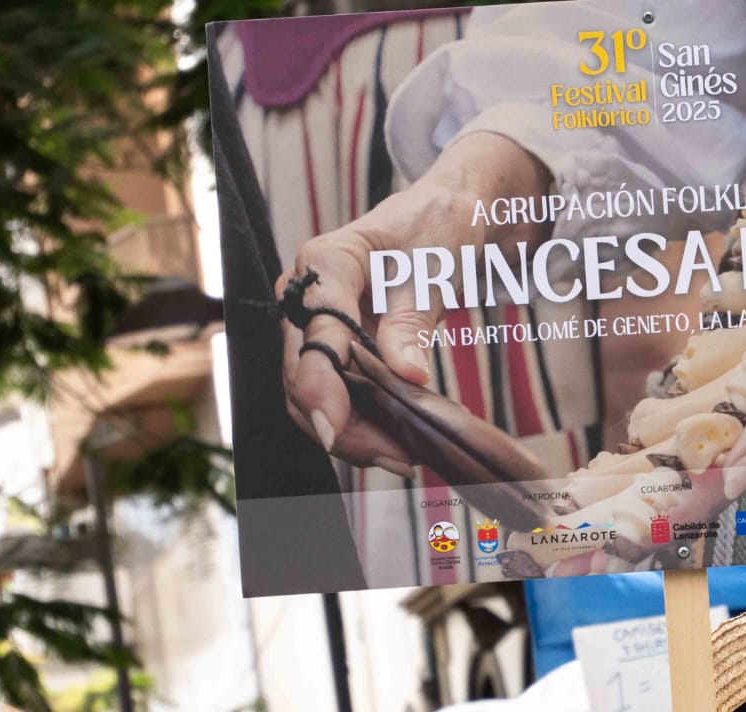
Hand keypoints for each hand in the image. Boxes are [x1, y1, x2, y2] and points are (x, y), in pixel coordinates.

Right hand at [277, 132, 543, 475]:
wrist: (444, 218)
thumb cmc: (436, 229)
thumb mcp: (431, 270)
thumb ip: (411, 323)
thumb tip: (406, 377)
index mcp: (325, 263)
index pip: (312, 334)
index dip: (319, 387)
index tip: (334, 429)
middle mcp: (305, 295)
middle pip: (301, 375)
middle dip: (342, 425)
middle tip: (397, 458)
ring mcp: (313, 324)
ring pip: (310, 395)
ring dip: (352, 434)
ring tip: (404, 458)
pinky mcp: (332, 346)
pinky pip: (333, 394)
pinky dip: (360, 424)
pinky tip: (397, 443)